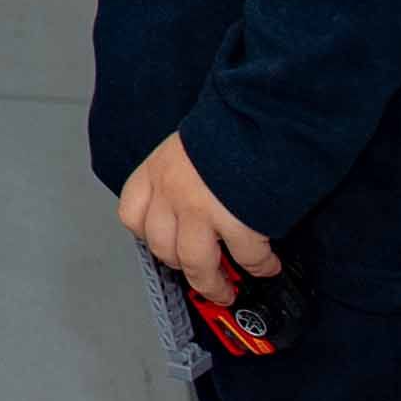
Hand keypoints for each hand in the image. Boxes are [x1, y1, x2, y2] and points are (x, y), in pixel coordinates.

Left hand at [119, 136, 281, 307]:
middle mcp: (171, 190)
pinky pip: (245, 257)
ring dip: (212, 284)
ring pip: (195, 264)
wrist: (267, 108)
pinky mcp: (235, 220)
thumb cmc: (237, 122)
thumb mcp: (195, 144)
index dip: (149, 235)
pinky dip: (258, 266)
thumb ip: (187, 175)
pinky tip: (266, 265)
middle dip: (182, 267)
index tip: (165, 246)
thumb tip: (200, 205)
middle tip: (201, 277)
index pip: (133, 214)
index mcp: (158, 168)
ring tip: (226, 291)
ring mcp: (200, 207)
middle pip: (162, 247)